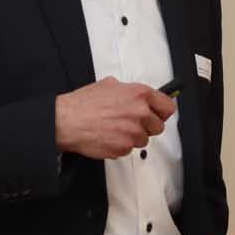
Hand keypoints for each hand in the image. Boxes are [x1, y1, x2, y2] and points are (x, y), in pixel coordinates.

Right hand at [54, 77, 175, 159]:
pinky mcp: (124, 147)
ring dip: (133, 137)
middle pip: (158, 126)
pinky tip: (108, 137)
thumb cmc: (84, 103)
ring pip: (144, 140)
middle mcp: (140, 112)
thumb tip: (140, 96)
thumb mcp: (110, 85)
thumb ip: (130, 90)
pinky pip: (129, 149)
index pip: (168, 107)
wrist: (66, 121)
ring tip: (115, 129)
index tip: (158, 115)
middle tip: (131, 124)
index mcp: (140, 94)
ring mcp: (133, 132)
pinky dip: (120, 146)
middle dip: (146, 126)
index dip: (162, 112)